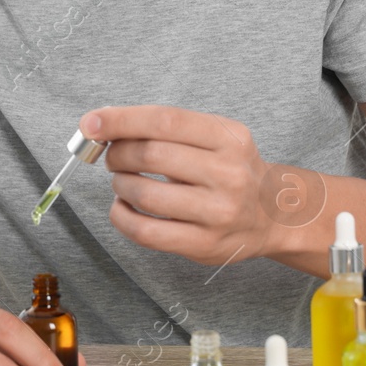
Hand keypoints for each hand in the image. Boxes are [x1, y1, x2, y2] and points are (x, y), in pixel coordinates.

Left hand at [79, 105, 284, 267]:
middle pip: (151, 155)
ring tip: (122, 181)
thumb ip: (169, 129)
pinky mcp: (203, 245)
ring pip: (144, 193)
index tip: (91, 123)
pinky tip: (123, 206)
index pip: (166, 120)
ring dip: (119, 184)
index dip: (122, 120)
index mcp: (230, 138)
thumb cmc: (232, 169)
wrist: (274, 214)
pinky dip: (122, 216)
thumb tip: (105, 126)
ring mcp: (217, 212)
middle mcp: (228, 174)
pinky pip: (145, 232)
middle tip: (112, 156)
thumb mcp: (217, 137)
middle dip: (118, 153)